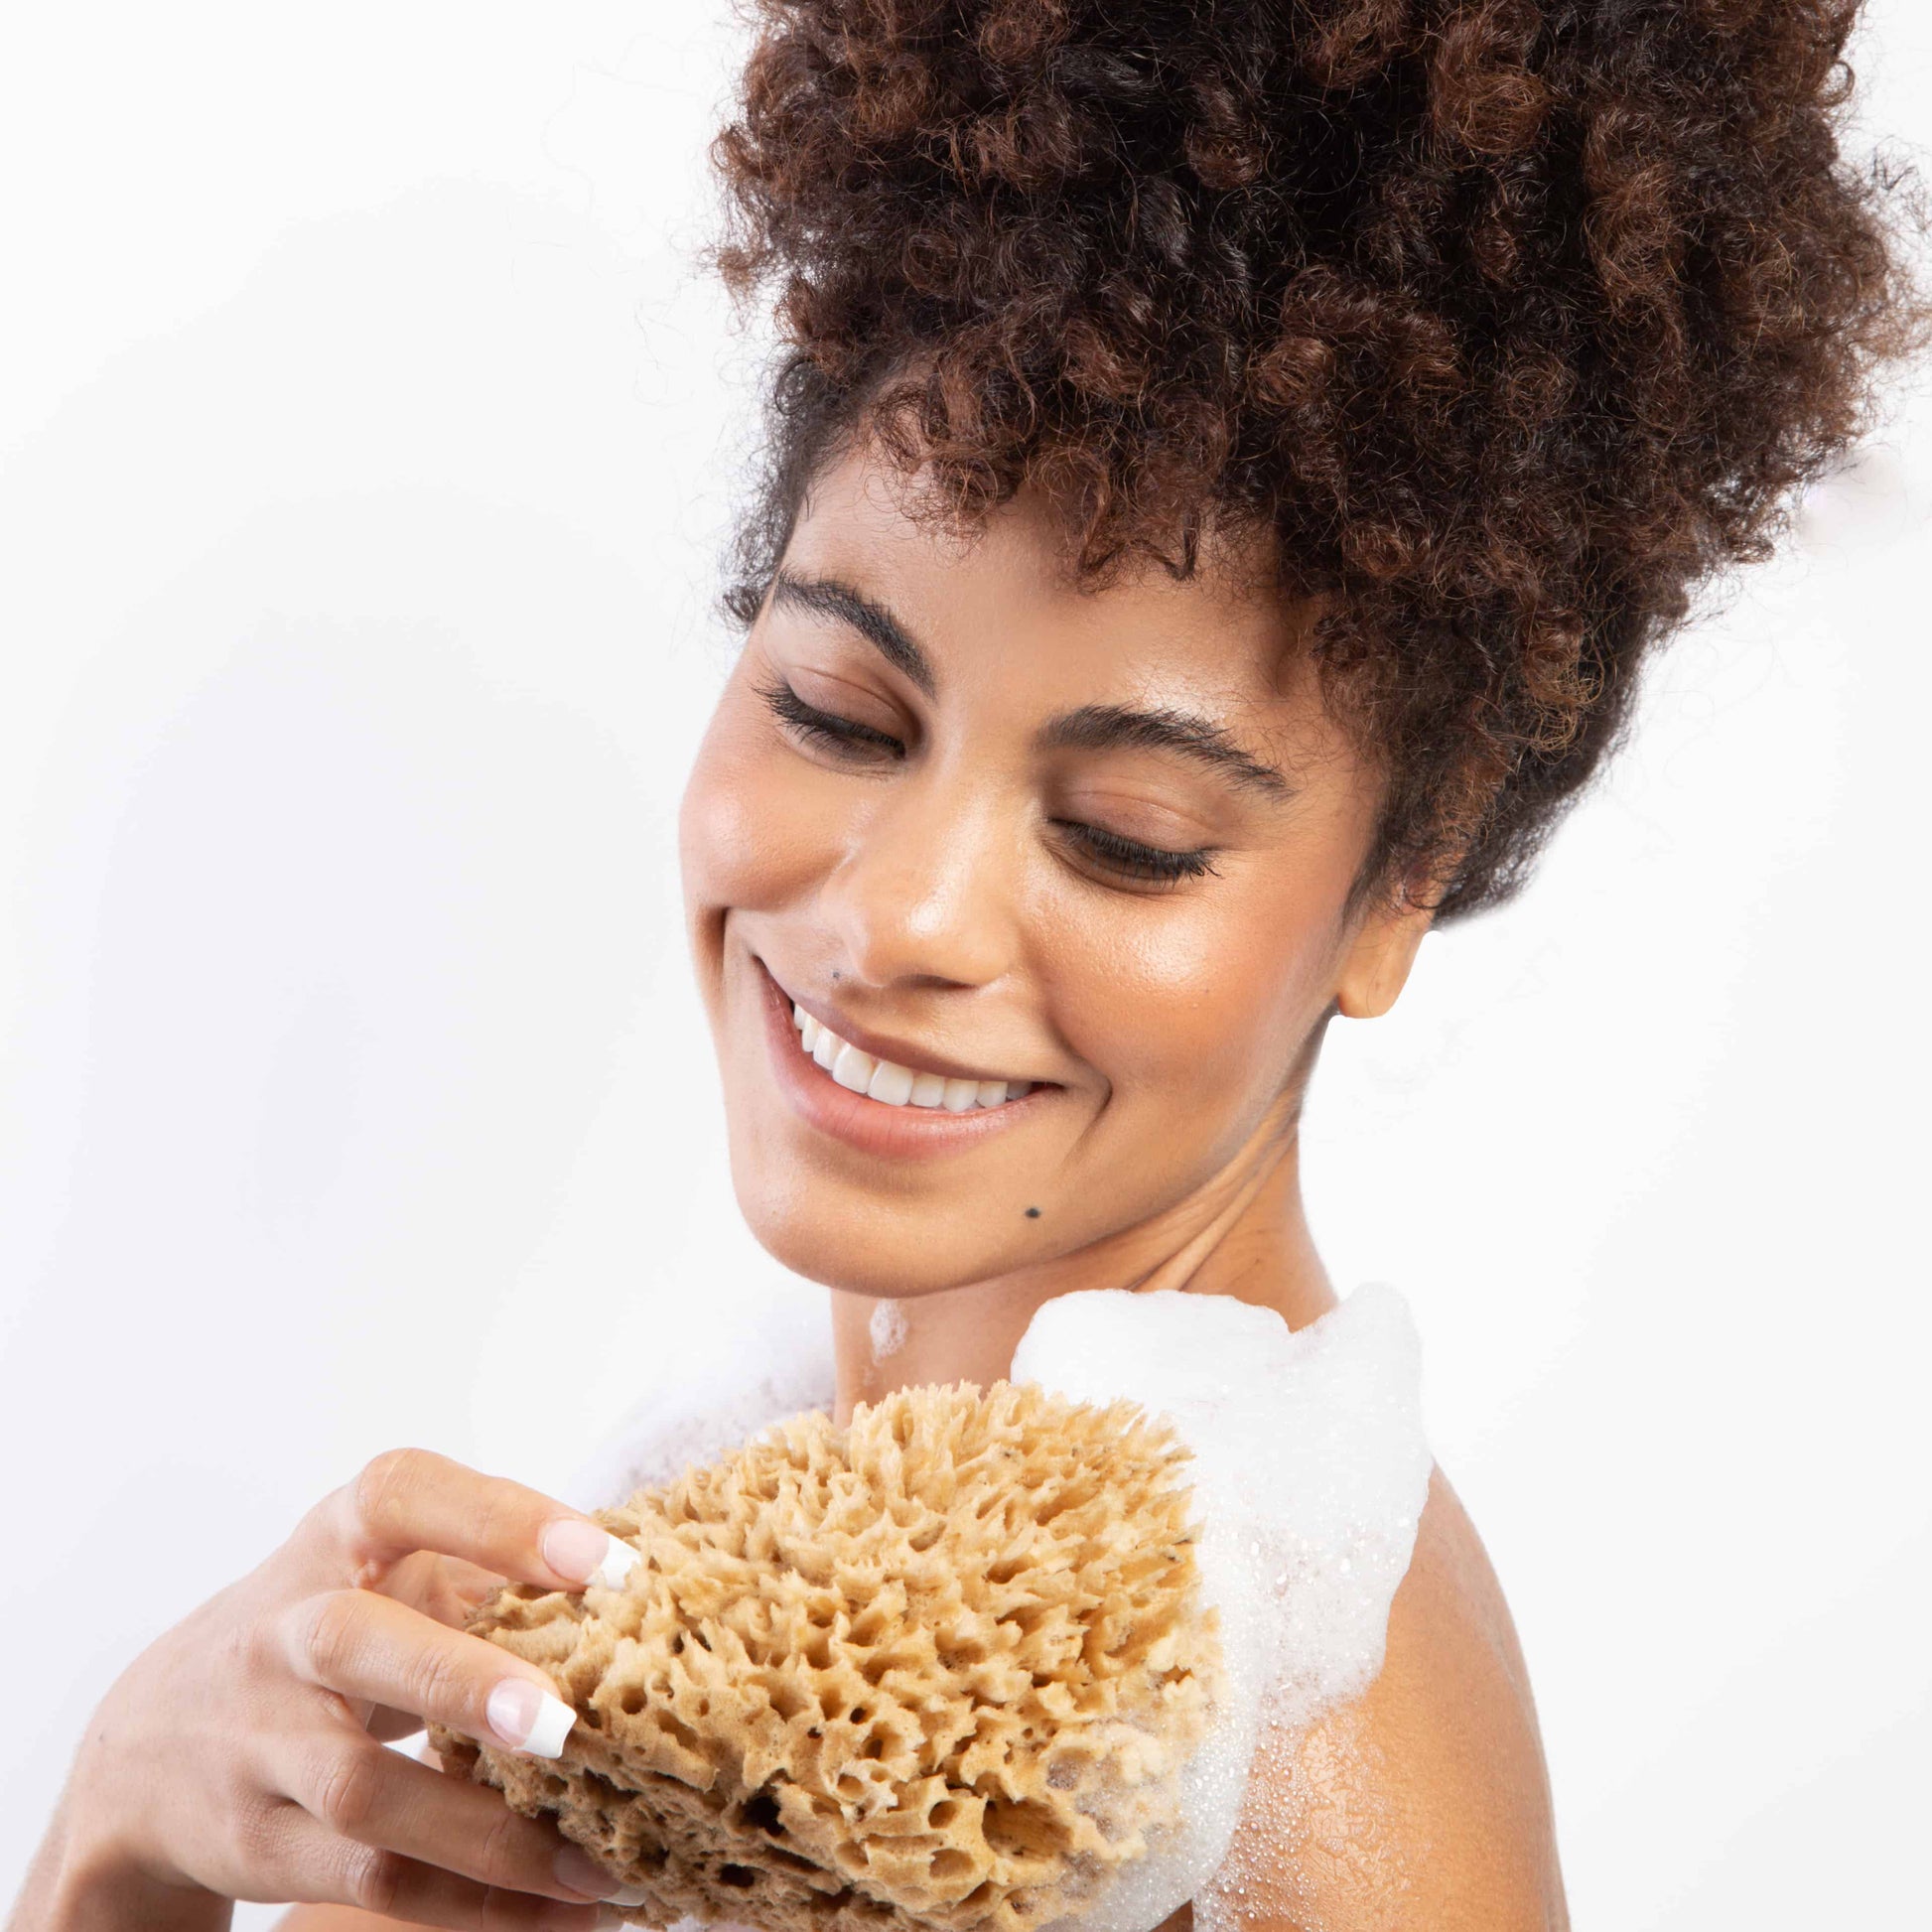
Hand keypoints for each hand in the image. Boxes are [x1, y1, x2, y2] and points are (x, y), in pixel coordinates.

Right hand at [54, 1447, 643, 1928]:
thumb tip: (649, 1579)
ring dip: (492, 1836)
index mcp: (335, 1539)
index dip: (504, 1520)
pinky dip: (477, 1906)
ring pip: (367, 1792)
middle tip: (564, 1724)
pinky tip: (564, 1911)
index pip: (403, 1496)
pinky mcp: (259, 1842)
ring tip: (604, 1864)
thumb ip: (489, 1564)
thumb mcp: (384, 1569)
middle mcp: (286, 1630)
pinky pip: (374, 1879)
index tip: (605, 1562)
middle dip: (462, 1680)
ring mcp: (262, 1741)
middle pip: (356, 1642)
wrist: (149, 1744)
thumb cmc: (327, 1626)